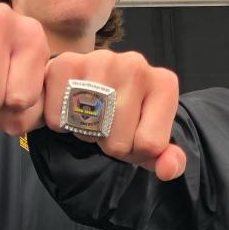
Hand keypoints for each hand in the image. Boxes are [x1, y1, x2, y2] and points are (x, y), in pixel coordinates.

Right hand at [44, 51, 185, 180]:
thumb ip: (170, 159)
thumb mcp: (153, 140)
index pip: (149, 146)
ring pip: (89, 132)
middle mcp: (136, 66)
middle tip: (108, 126)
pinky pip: (58, 119)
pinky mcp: (66, 63)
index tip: (132, 136)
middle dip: (110, 144)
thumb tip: (167, 169)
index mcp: (164, 84)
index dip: (135, 152)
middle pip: (118, 143)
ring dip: (85, 134)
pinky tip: (70, 108)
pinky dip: (60, 123)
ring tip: (90, 117)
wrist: (91, 81)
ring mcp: (100, 60)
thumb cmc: (127, 115)